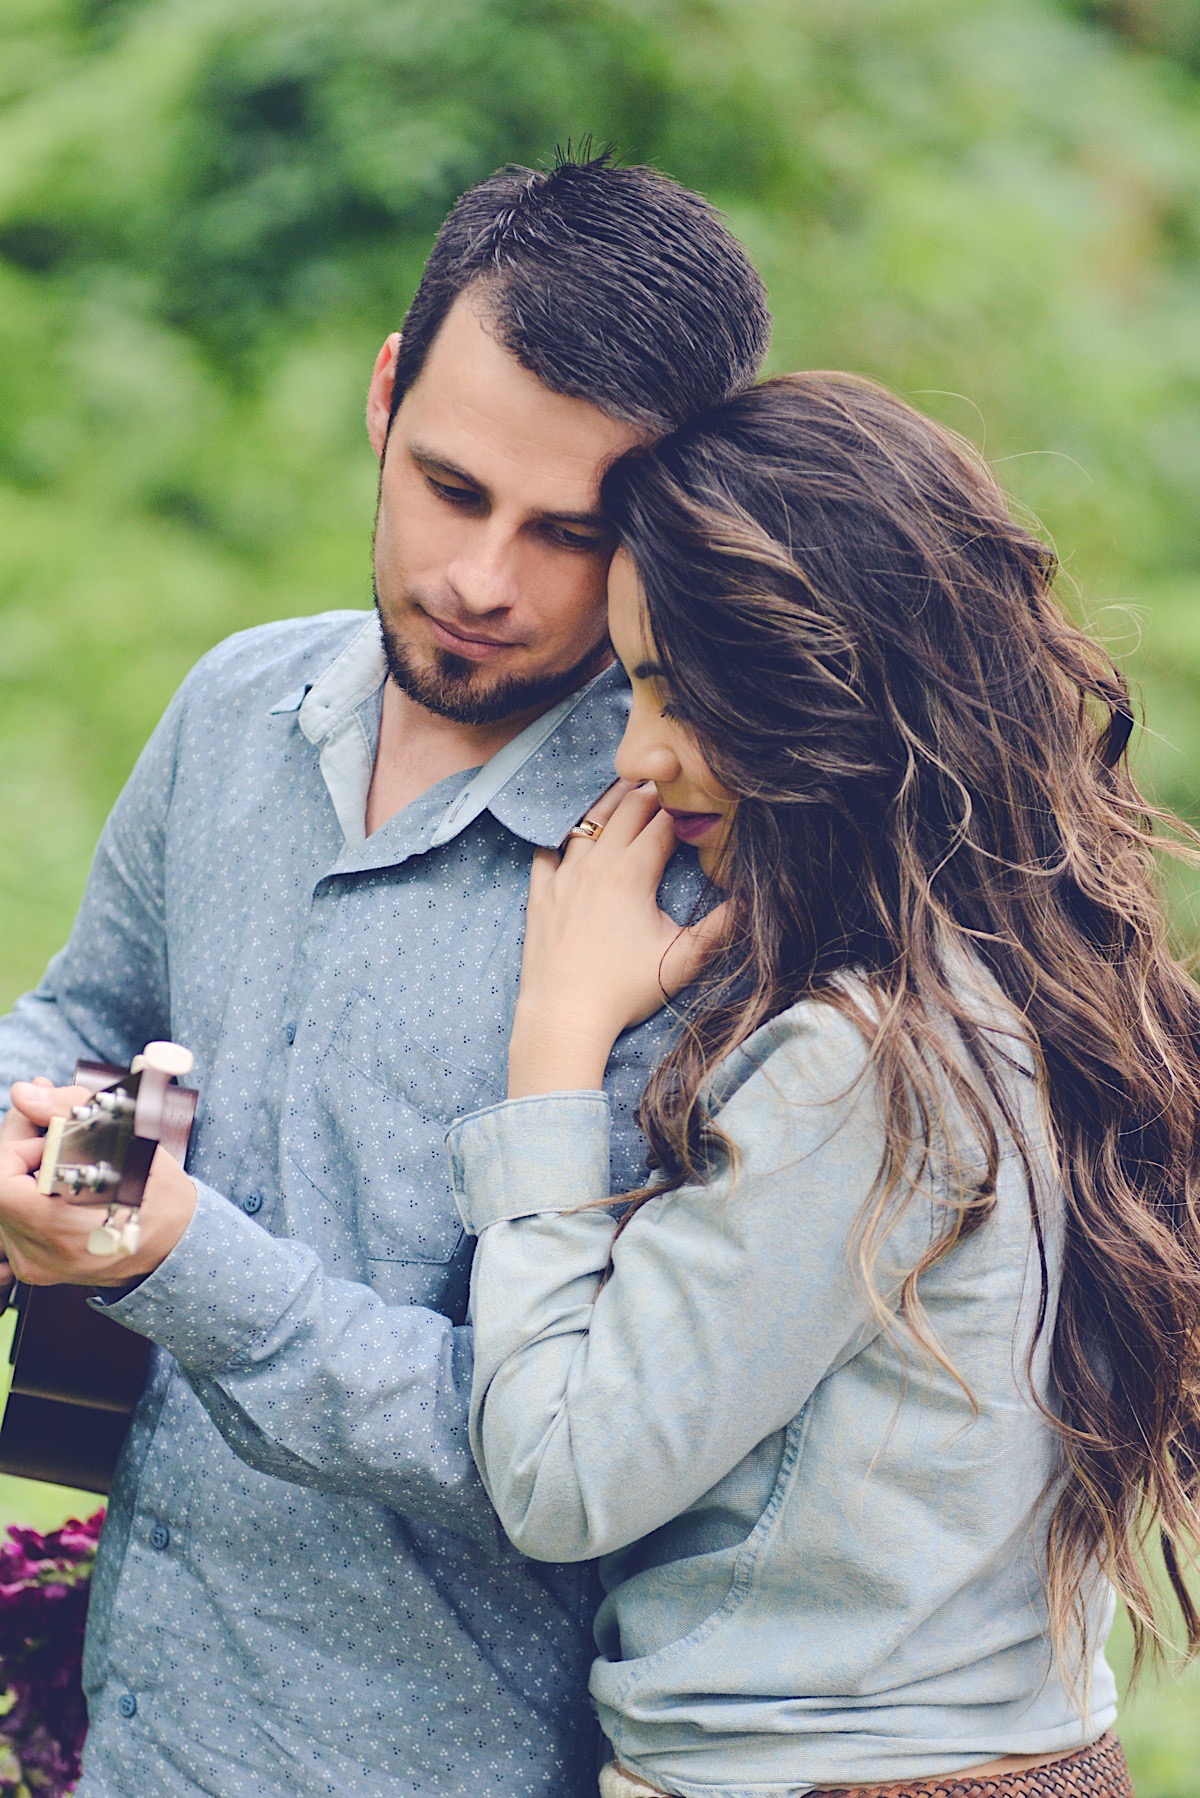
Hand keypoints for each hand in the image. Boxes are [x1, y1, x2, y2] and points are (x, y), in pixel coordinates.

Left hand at [0, 1078, 196, 1288]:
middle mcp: (41, 1255)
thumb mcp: (130, 1142)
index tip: (51, 1130)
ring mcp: (34, 1263)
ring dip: (22, 1166)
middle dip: (19, 1145)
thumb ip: (70, 1111)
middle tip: (47, 1119)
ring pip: (4, 1199)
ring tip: (57, 1146)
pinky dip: (27, 1188)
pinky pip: (13, 1215)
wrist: (175, 1245)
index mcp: (63, 1230)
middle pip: (0, 1186)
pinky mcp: (32, 1263)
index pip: (1, 1180)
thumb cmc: (158, 1196)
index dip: (18, 1144)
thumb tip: (25, 1093)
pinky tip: (54, 1173)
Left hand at [507, 782, 727, 1096]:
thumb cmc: (625, 990)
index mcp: (633, 872)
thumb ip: (721, 927)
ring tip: (625, 790)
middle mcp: (597, 863)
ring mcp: (564, 875)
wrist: (565, 1015)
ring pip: (587, 822)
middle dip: (650, 792)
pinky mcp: (540, 893)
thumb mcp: (683, 959)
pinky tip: (572, 833)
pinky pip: (548, 849)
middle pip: (626, 810)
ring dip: (609, 803)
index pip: (664, 822)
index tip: (697, 797)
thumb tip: (754, 901)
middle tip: (665, 779)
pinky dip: (564, 835)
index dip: (684, 806)